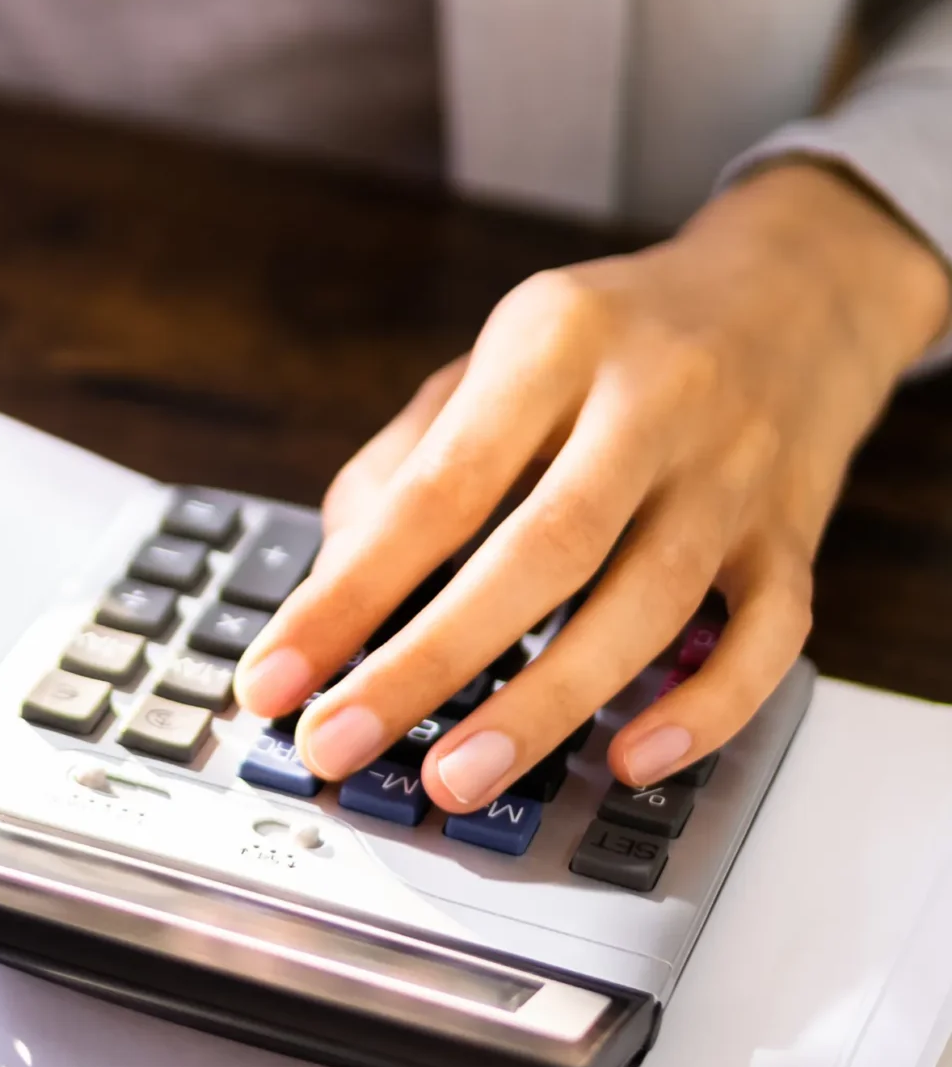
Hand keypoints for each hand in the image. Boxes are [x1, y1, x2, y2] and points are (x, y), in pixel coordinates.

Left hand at [234, 162, 950, 807]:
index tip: (274, 677)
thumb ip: (405, 464)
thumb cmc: (612, 338)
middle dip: (429, 664)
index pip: (435, 489)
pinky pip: (769, 636)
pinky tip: (630, 759)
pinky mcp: (794, 534)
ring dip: (546, 708)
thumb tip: (330, 591)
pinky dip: (703, 707)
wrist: (793, 287)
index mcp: (553, 343)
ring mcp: (734, 472)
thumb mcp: (495, 356)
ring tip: (457, 779)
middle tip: (339, 743)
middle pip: (540, 552)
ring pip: (649, 605)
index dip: (347, 592)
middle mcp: (652, 403)